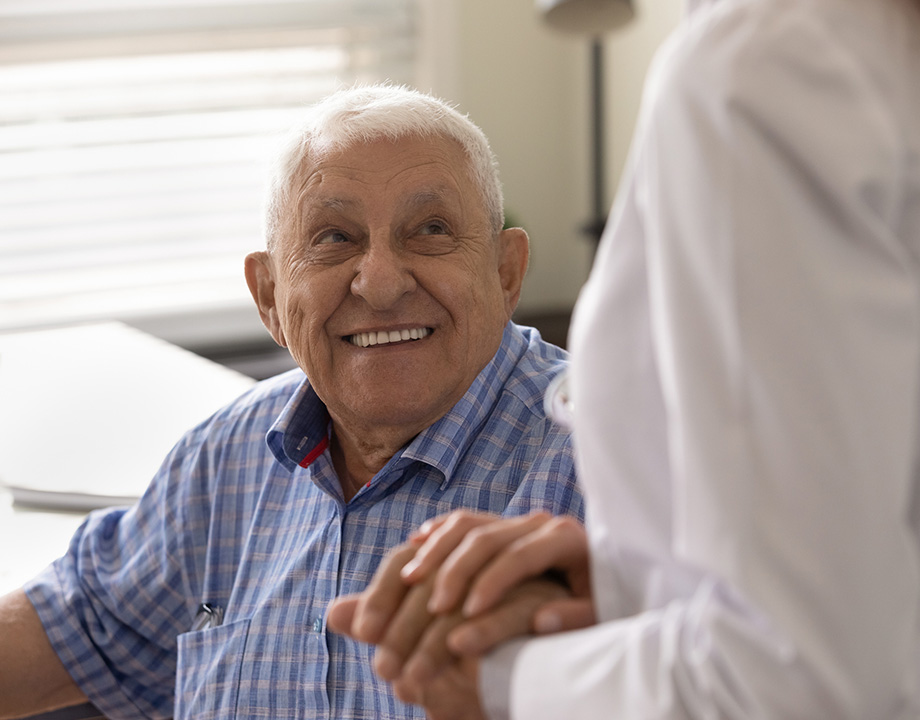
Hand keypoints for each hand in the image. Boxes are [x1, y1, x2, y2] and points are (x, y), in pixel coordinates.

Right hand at [403, 511, 592, 626]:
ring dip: (436, 550)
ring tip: (411, 578)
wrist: (602, 585)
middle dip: (456, 571)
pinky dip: (438, 533)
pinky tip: (414, 545)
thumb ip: (572, 619)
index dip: (492, 583)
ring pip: (468, 524)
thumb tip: (539, 620)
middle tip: (434, 606)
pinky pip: (464, 521)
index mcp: (566, 537)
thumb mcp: (596, 618)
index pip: (520, 556)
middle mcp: (540, 522)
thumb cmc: (600, 607)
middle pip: (487, 537)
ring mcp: (518, 520)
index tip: (469, 613)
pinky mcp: (502, 526)